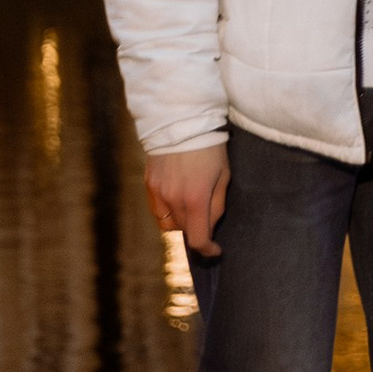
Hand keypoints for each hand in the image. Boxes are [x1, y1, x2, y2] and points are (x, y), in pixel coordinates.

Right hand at [146, 142, 228, 259]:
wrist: (181, 121)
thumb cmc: (210, 147)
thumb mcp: (223, 176)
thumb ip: (216, 205)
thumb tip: (210, 226)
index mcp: (195, 199)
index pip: (198, 239)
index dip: (208, 250)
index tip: (216, 250)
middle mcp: (173, 200)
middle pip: (183, 231)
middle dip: (197, 230)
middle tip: (207, 219)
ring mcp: (158, 193)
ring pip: (167, 224)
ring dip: (180, 223)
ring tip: (191, 209)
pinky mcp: (149, 184)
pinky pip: (157, 210)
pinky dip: (167, 212)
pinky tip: (177, 199)